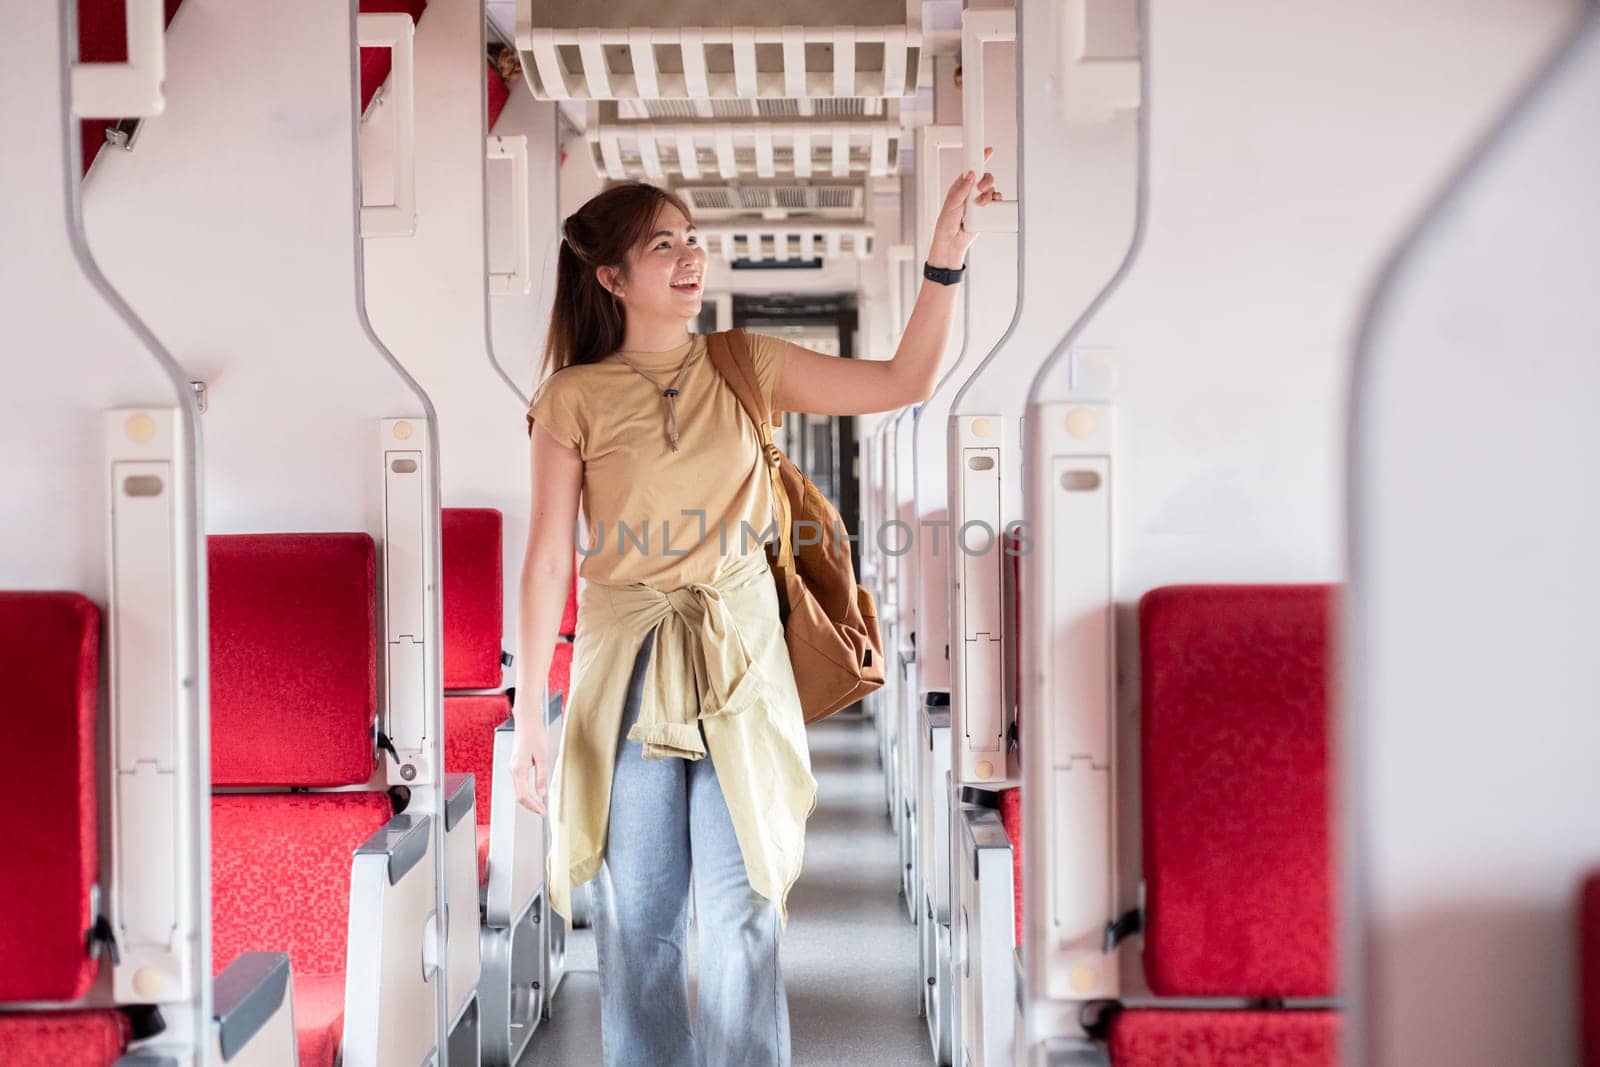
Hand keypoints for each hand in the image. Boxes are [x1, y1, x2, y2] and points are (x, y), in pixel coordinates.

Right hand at [507, 722, 550, 814]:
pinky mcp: (516, 764)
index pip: (523, 795)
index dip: (533, 806)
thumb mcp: (542, 757)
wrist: (527, 721)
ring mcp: (513, 767)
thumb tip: (541, 793)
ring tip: (540, 805)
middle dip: (530, 805)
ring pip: (518, 790)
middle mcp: (513, 770)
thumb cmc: (534, 734)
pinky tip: (535, 792)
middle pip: (519, 795)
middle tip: (543, 811)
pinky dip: (526, 791)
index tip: (543, 812)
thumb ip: (541, 776)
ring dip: (529, 799)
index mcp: (518, 769)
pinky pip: (519, 783)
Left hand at [928, 146, 1000, 269]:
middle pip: (985, 178)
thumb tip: (970, 175)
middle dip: (986, 181)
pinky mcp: (986, 211)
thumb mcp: (951, 204)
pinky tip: (994, 204)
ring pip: (991, 190)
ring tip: (980, 204)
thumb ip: (961, 189)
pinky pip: (996, 202)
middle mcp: (971, 191)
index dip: (980, 158)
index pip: (972, 168)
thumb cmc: (946, 223)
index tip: (988, 151)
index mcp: (961, 186)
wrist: (952, 241)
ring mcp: (979, 201)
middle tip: (980, 189)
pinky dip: (997, 201)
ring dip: (989, 194)